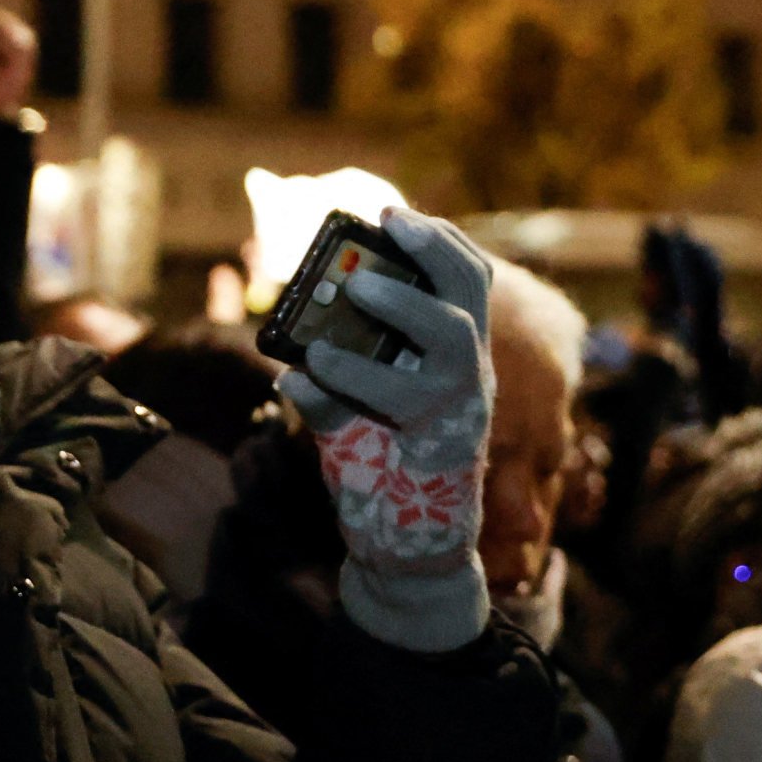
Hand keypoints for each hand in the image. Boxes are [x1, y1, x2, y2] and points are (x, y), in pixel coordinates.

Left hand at [280, 208, 494, 653]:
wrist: (407, 546)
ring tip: (321, 341)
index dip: (439, 241)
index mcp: (461, 353)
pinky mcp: (425, 460)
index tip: (391, 216)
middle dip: (419, 276)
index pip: (471, 281)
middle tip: (358, 273)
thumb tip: (301, 320)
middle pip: (462, 316)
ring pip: (443, 360)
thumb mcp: (377, 393)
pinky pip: (377, 418)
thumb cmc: (388, 456)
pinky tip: (290, 385)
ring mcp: (452, 420)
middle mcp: (468, 381)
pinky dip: (325, 397)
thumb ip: (354, 354)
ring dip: (385, 337)